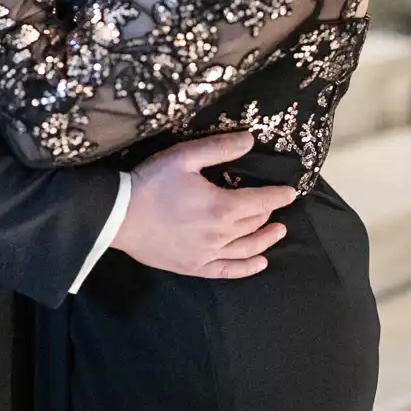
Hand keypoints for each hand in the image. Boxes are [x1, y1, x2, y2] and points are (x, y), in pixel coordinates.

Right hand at [111, 132, 294, 279]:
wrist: (119, 216)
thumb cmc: (151, 183)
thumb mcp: (184, 156)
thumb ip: (219, 148)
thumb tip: (250, 140)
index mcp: (222, 206)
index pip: (261, 201)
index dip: (279, 196)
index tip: (291, 192)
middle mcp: (221, 234)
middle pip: (255, 223)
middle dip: (269, 212)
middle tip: (276, 205)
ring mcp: (208, 254)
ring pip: (247, 248)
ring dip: (266, 239)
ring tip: (279, 232)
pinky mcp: (194, 267)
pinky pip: (228, 271)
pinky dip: (248, 268)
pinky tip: (259, 263)